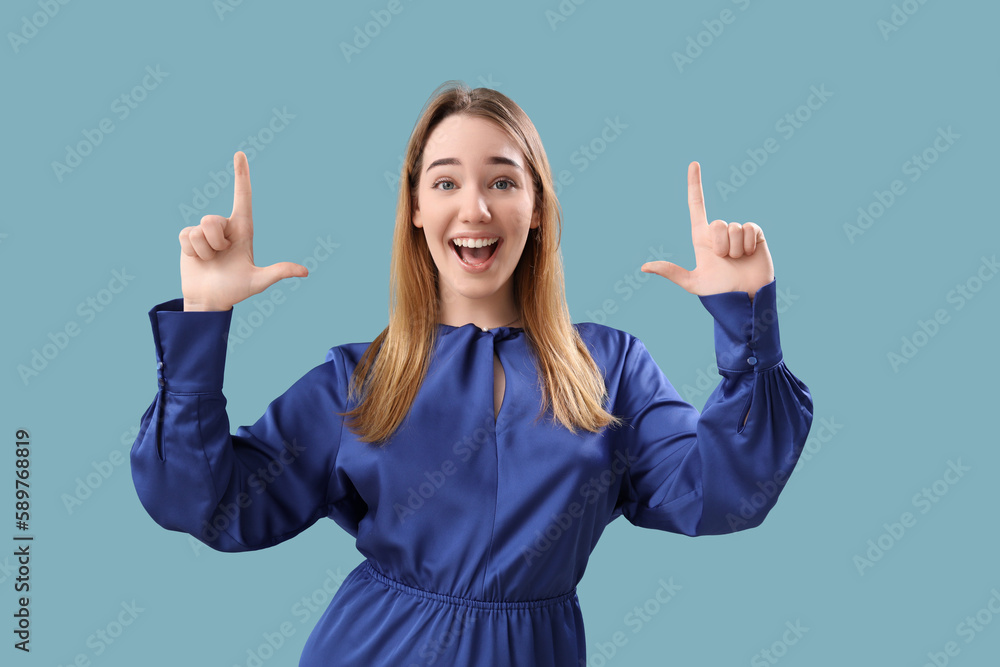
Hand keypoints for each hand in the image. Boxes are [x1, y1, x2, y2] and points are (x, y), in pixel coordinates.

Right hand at [179, 151, 307, 310]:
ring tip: (210, 260)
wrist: (209, 300)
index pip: (243, 197)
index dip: (241, 176)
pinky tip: (197, 259)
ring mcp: (206, 232)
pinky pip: (186, 235)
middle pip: (213, 219)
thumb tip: (304, 271)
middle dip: (215, 242)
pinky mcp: (188, 237)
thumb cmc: (235, 290)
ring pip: (200, 229)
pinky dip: (192, 251)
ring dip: (204, 249)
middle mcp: (225, 227)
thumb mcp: (258, 282)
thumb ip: (278, 272)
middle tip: (221, 256)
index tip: (240, 154)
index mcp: (243, 230)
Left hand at [641, 162, 773, 302]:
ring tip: (737, 261)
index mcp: (702, 238)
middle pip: (717, 223)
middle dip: (720, 245)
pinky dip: (748, 244)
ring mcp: (737, 232)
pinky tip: (749, 255)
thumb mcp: (693, 283)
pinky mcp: (754, 234)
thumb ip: (671, 272)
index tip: (693, 164)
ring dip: (735, 248)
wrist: (745, 299)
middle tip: (724, 261)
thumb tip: (644, 267)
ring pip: (733, 227)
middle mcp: (719, 233)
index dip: (695, 184)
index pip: (697, 206)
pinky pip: (749, 228)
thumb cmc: (719, 292)